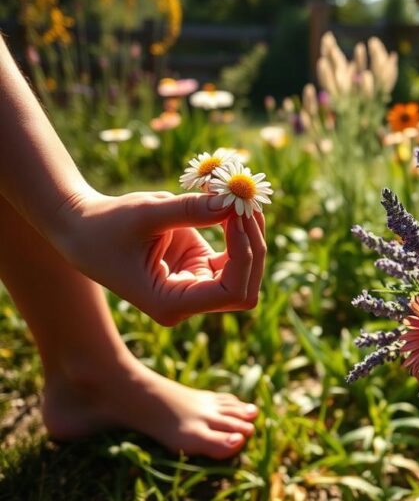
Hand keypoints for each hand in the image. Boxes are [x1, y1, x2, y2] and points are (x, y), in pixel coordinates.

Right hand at [53, 190, 266, 325]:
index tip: (236, 214)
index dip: (244, 255)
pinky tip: (232, 204)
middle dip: (253, 245)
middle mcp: (188, 302)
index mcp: (171, 303)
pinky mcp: (200, 268)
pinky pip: (235, 256)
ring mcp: (197, 287)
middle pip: (246, 287)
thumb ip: (189, 210)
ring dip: (251, 236)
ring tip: (238, 197)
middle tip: (245, 202)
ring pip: (246, 271)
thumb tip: (233, 204)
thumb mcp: (145, 213)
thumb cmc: (107, 225)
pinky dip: (240, 231)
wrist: (84, 230)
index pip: (232, 292)